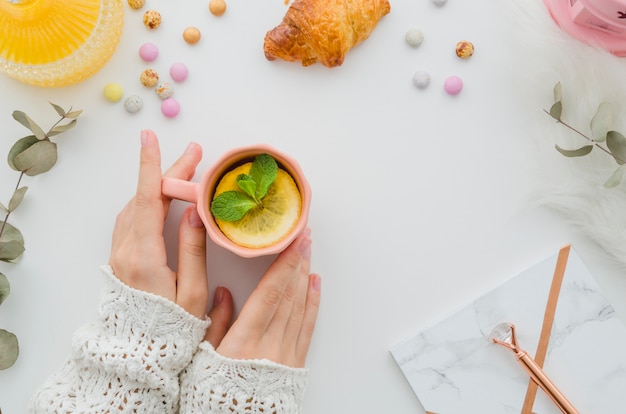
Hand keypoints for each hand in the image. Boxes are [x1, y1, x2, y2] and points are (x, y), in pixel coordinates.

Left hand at [108, 129, 208, 318]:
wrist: (138, 353)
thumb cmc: (170, 328)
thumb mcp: (191, 292)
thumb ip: (193, 249)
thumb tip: (195, 211)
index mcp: (144, 255)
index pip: (148, 200)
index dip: (152, 166)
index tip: (151, 139)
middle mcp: (126, 250)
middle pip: (144, 198)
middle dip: (168, 171)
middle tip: (193, 153)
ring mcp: (119, 253)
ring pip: (136, 206)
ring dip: (157, 185)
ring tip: (183, 172)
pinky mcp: (120, 258)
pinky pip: (130, 218)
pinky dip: (147, 200)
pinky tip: (162, 198)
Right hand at [205, 230, 320, 367]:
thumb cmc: (214, 392)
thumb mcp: (203, 358)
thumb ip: (216, 323)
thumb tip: (223, 292)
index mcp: (244, 340)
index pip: (271, 292)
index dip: (284, 264)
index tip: (292, 241)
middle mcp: (270, 344)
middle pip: (289, 294)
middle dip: (298, 261)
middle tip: (304, 235)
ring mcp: (286, 353)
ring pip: (299, 306)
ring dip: (305, 276)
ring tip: (309, 252)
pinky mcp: (295, 362)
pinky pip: (308, 326)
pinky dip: (313, 303)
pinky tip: (315, 285)